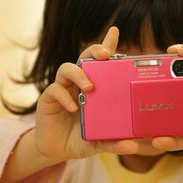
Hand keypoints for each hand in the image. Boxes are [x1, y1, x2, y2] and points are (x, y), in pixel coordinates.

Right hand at [34, 26, 140, 161]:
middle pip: (84, 57)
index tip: (114, 31)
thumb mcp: (99, 141)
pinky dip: (64, 97)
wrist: (56, 150)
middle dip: (94, 51)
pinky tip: (74, 107)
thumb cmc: (81, 139)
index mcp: (94, 86)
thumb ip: (114, 141)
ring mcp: (62, 88)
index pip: (101, 62)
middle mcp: (78, 83)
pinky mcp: (48, 99)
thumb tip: (134, 145)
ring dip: (79, 74)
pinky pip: (54, 90)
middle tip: (105, 55)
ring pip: (66, 68)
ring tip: (90, 87)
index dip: (107, 44)